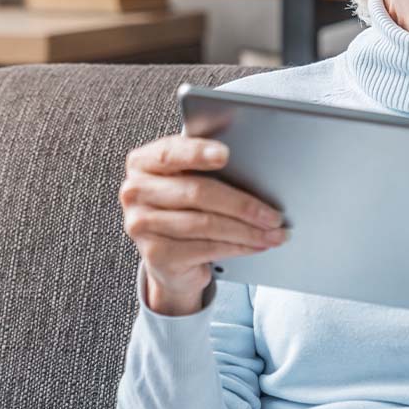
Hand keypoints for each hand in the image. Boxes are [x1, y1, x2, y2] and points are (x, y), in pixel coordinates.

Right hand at [119, 133, 287, 314]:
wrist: (168, 256)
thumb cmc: (184, 207)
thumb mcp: (188, 179)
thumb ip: (205, 166)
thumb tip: (253, 163)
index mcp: (143, 163)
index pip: (170, 153)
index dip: (198, 153)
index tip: (226, 154)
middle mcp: (135, 192)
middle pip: (196, 192)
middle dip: (242, 204)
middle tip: (273, 213)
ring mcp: (141, 225)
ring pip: (205, 224)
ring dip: (247, 230)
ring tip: (274, 232)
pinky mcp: (155, 254)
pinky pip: (206, 247)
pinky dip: (238, 246)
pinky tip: (257, 245)